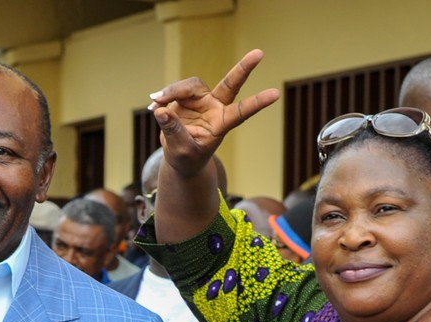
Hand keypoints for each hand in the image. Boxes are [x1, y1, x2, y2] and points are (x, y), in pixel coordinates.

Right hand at [147, 49, 279, 180]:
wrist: (180, 157)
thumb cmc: (187, 158)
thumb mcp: (181, 151)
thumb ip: (174, 132)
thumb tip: (162, 111)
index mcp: (222, 124)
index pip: (241, 112)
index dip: (257, 103)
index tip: (275, 94)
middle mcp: (215, 108)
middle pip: (231, 84)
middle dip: (243, 68)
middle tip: (259, 53)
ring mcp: (201, 100)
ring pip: (191, 85)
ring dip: (173, 91)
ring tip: (157, 102)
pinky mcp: (187, 97)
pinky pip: (175, 89)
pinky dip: (164, 96)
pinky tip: (155, 104)